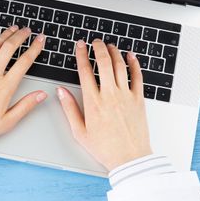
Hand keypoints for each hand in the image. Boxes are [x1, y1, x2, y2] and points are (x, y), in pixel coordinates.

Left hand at [0, 26, 46, 143]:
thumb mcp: (8, 122)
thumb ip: (26, 106)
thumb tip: (41, 95)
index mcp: (5, 87)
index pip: (24, 62)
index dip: (35, 48)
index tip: (40, 40)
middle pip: (9, 48)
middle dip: (20, 36)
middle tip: (27, 30)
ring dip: (4, 35)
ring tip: (12, 29)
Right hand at [57, 39, 151, 170]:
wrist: (130, 158)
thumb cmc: (104, 148)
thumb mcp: (79, 131)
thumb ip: (69, 108)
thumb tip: (60, 91)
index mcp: (93, 102)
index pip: (85, 71)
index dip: (81, 55)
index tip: (80, 46)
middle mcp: (109, 95)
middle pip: (104, 63)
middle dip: (98, 48)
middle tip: (95, 42)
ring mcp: (126, 96)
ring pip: (120, 66)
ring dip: (114, 52)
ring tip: (109, 46)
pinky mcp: (138, 99)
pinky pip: (137, 76)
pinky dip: (134, 64)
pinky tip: (130, 56)